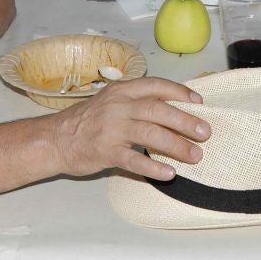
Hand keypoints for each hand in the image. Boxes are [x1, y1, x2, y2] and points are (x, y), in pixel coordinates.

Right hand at [49, 78, 209, 179]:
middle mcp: (118, 106)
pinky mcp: (105, 152)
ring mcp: (111, 129)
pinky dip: (153, 167)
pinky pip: (133, 160)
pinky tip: (169, 173)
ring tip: (195, 155)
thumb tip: (175, 109)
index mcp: (122, 90)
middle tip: (205, 133)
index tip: (199, 103)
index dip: (180, 93)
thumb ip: (138, 102)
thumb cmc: (89, 120)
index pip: (157, 86)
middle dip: (185, 121)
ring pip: (150, 134)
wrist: (55, 138)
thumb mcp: (112, 101)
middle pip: (158, 110)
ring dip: (176, 145)